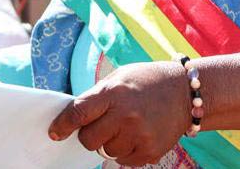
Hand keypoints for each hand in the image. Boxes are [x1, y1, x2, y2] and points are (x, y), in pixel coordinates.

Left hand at [48, 62, 189, 166]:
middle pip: (88, 139)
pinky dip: (124, 150)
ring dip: (109, 142)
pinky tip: (136, 134)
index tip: (54, 133)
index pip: (79, 113)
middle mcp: (126, 115)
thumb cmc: (146, 81)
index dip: (62, 125)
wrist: (185, 92)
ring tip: (125, 125)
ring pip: (106, 151)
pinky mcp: (150, 151)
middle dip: (89, 134)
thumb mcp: (118, 78)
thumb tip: (73, 119)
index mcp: (114, 93)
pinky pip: (123, 160)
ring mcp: (139, 135)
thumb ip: (96, 97)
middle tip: (101, 123)